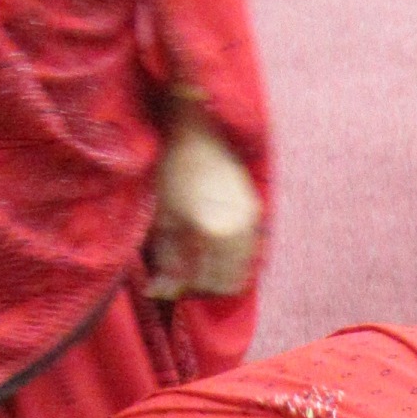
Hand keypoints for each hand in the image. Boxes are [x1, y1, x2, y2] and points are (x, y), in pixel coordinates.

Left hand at [146, 117, 261, 300]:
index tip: (168, 281)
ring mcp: (253, 218)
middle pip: (234, 281)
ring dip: (222, 269)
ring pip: (245, 265)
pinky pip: (249, 246)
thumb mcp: (161, 218)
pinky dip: (231, 254)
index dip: (188, 289)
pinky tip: (210, 240)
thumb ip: (167, 261)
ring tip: (196, 256)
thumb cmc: (170, 166)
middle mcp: (243, 229)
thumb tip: (161, 292)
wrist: (198, 125)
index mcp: (217, 232)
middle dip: (207, 283)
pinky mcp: (256, 207)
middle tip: (182, 272)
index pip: (212, 285)